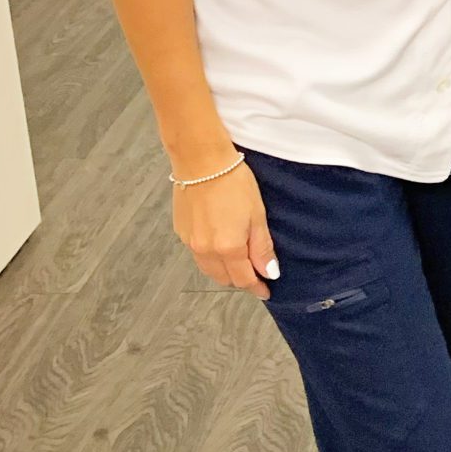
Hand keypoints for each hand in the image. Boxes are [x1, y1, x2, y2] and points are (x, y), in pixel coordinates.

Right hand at [172, 161, 276, 298]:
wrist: (201, 161)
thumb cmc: (233, 182)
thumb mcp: (257, 215)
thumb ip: (261, 248)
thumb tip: (269, 272)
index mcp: (227, 248)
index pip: (244, 279)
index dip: (257, 287)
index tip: (266, 290)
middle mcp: (205, 250)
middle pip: (224, 278)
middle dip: (240, 280)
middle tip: (256, 275)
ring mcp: (190, 242)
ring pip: (209, 269)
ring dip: (224, 271)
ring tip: (239, 263)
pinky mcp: (181, 232)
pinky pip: (198, 254)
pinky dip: (211, 257)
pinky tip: (220, 246)